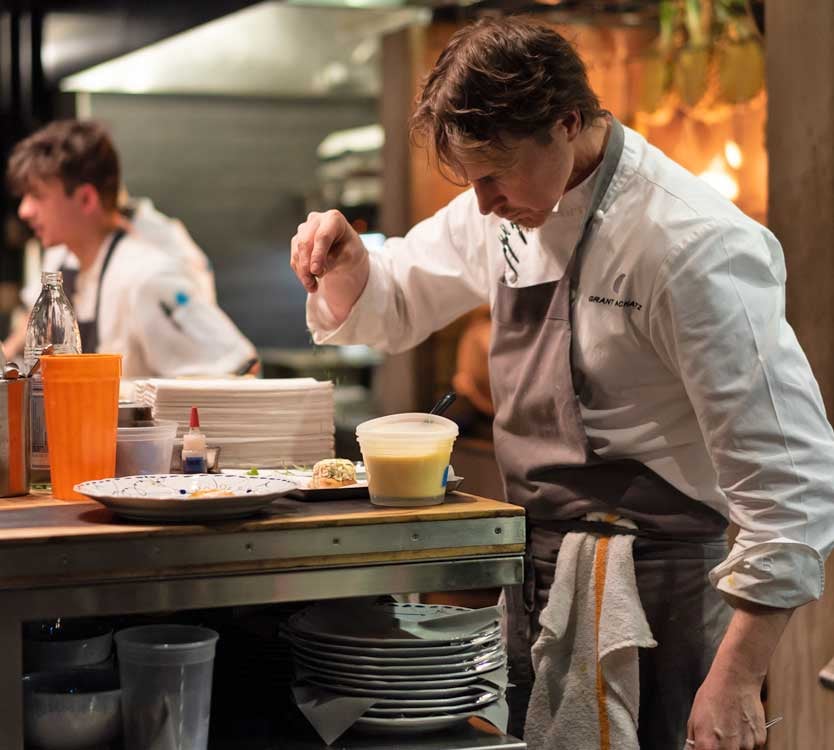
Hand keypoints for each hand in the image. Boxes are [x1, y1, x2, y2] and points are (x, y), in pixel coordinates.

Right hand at [291, 210, 370, 324]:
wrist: (345, 250)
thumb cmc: (349, 249)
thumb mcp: (349, 256)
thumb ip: (334, 260)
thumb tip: (314, 270)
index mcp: (334, 218)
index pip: (323, 236)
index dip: (318, 255)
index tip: (316, 272)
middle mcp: (316, 220)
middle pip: (306, 243)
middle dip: (307, 266)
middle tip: (312, 284)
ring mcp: (304, 229)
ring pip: (297, 251)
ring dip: (303, 272)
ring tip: (312, 287)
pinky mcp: (297, 240)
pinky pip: (295, 258)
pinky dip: (300, 272)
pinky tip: (309, 283)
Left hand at [685, 669, 765, 749]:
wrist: (736, 680)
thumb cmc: (714, 694)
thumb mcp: (694, 717)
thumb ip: (695, 739)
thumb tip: (694, 748)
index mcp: (708, 745)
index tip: (704, 746)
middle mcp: (728, 749)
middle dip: (720, 748)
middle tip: (718, 736)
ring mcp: (746, 746)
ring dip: (734, 745)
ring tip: (730, 726)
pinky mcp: (759, 741)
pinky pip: (751, 746)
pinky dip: (746, 739)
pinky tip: (740, 723)